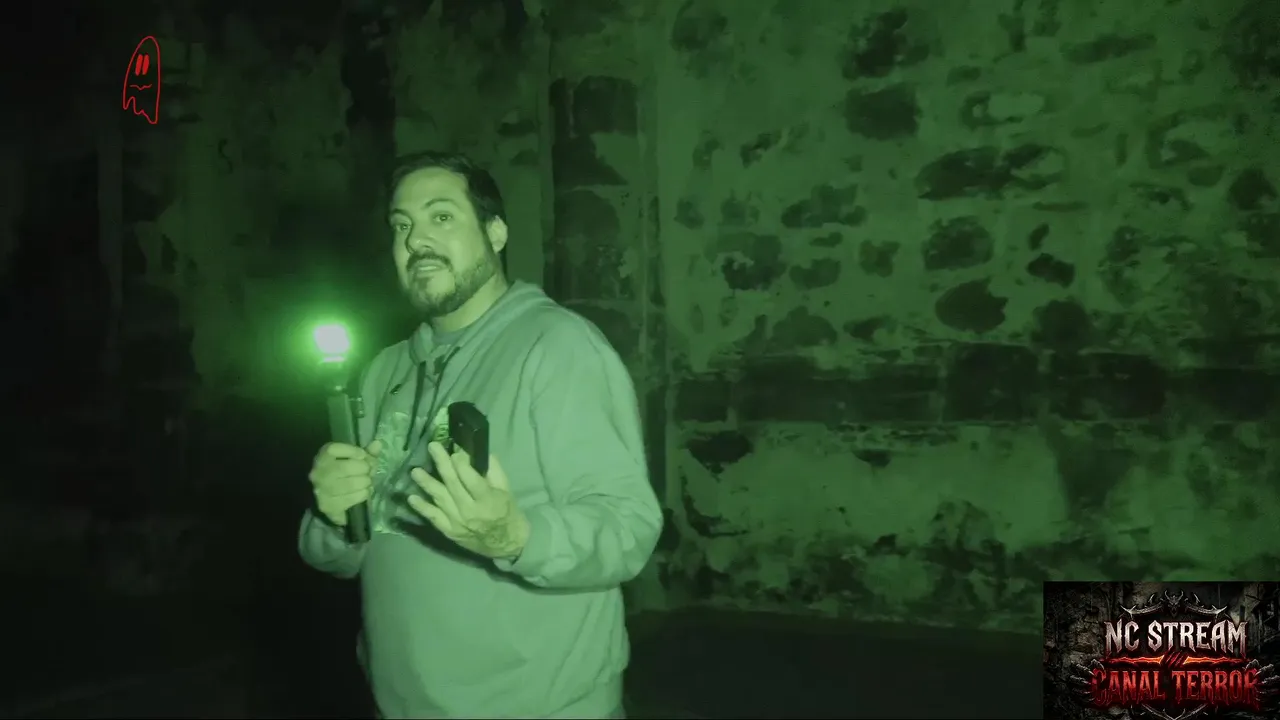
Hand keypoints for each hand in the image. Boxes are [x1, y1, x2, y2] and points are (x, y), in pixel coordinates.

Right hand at [308, 440, 381, 526]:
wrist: (328, 495)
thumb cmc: (343, 472)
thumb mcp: (352, 459)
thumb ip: (366, 452)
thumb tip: (378, 443)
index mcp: (323, 457)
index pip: (333, 449)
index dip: (352, 450)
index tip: (363, 455)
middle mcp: (318, 473)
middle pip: (344, 468)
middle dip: (364, 469)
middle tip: (369, 471)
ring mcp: (321, 490)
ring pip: (349, 484)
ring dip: (365, 483)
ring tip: (368, 482)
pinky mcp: (327, 506)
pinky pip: (351, 499)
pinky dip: (363, 494)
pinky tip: (365, 491)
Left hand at [408, 442, 529, 559]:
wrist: (505, 545)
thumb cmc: (508, 514)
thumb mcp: (507, 491)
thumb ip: (494, 472)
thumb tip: (479, 452)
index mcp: (487, 499)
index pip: (470, 478)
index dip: (461, 462)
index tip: (455, 451)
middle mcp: (470, 511)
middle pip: (453, 484)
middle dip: (442, 463)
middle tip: (432, 447)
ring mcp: (457, 522)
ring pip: (440, 498)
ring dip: (427, 483)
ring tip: (415, 471)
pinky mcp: (449, 531)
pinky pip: (433, 517)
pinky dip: (422, 508)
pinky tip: (411, 498)